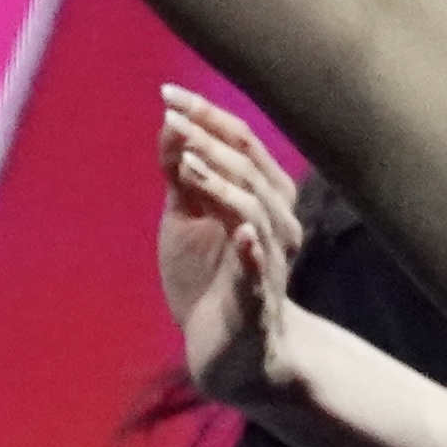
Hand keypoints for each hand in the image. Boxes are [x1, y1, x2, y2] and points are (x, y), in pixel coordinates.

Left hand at [155, 87, 305, 409]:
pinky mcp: (257, 304)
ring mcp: (269, 264)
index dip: (208, 116)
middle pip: (252, 171)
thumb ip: (181, 174)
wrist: (228, 354)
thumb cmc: (212, 278)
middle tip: (174, 118)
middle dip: (212, 140)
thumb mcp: (188, 218)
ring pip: (257, 214)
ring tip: (189, 163)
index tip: (169, 92)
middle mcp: (277, 224)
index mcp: (264, 198)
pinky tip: (241, 233)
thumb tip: (169, 120)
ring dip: (224, 185)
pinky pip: (259, 275)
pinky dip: (252, 253)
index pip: (243, 144)